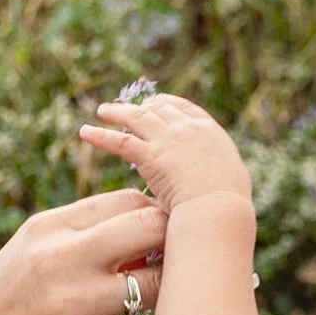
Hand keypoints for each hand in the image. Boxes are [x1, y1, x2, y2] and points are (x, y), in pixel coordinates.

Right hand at [0, 185, 165, 314]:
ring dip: (174, 292)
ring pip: (157, 282)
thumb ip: (77, 237)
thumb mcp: (26, 256)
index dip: (156, 215)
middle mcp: (60, 257)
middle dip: (176, 243)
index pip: (126, 201)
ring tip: (175, 302)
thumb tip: (142, 223)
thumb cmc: (0, 311)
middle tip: (184, 264)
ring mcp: (73, 303)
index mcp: (47, 228)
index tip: (166, 238)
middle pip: (150, 226)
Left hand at [80, 91, 253, 215]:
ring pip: (137, 117)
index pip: (185, 108)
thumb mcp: (230, 178)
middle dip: (141, 107)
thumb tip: (214, 179)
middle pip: (159, 109)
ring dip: (117, 112)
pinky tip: (85, 132)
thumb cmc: (228, 205)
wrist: (220, 211)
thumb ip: (217, 170)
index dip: (167, 104)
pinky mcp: (150, 156)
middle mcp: (188, 129)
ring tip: (102, 111)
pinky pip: (120, 141)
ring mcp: (168, 140)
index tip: (156, 104)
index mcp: (210, 132)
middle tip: (126, 109)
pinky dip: (101, 135)